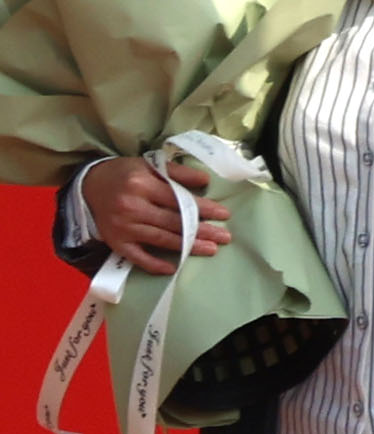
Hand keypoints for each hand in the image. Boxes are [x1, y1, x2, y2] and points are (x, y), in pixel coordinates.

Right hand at [78, 155, 221, 267]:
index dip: (204, 208)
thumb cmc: (125, 174)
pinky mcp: (115, 242)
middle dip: (202, 230)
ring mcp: (123, 227)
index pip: (179, 200)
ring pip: (161, 240)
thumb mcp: (149, 164)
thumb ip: (177, 172)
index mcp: (142, 185)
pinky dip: (154, 264)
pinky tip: (173, 268)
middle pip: (174, 222)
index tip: (224, 214)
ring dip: (188, 247)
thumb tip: (205, 181)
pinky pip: (136, 257)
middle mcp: (132, 208)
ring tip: (211, 249)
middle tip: (225, 237)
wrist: (89, 186)